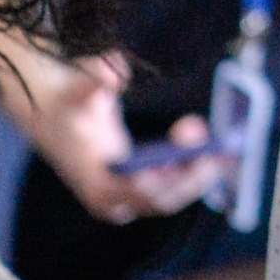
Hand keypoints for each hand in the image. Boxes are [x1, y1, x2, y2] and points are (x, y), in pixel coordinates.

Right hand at [0, 30, 232, 224]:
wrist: (56, 117)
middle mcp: (111, 199)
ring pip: (172, 197)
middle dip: (193, 175)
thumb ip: (94, 82)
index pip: (133, 192)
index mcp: (94, 181)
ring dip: (200, 173)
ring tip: (223, 148)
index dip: (162, 180)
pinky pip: (173, 190)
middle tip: (217, 150)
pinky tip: (216, 153)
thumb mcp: (77, 89)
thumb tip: (113, 79)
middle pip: (161, 200)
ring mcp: (126, 199)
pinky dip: (195, 172)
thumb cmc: (69, 104)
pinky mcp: (139, 192)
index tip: (188, 161)